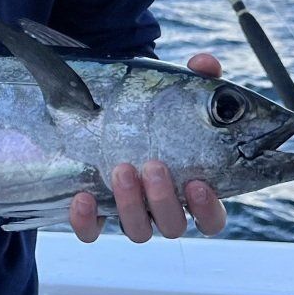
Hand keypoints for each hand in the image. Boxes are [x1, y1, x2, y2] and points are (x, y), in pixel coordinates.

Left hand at [70, 52, 228, 242]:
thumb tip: (205, 63)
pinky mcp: (94, 214)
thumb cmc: (156, 112)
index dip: (208, 209)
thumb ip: (196, 79)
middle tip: (154, 166)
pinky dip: (86, 220)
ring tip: (122, 168)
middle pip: (172, 226)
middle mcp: (161, 208)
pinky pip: (91, 231)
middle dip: (164, 200)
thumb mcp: (175, 94)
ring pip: (137, 230)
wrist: (109, 114)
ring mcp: (128, 213)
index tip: (199, 183)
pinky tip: (82, 196)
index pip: (211, 219)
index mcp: (189, 189)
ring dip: (130, 204)